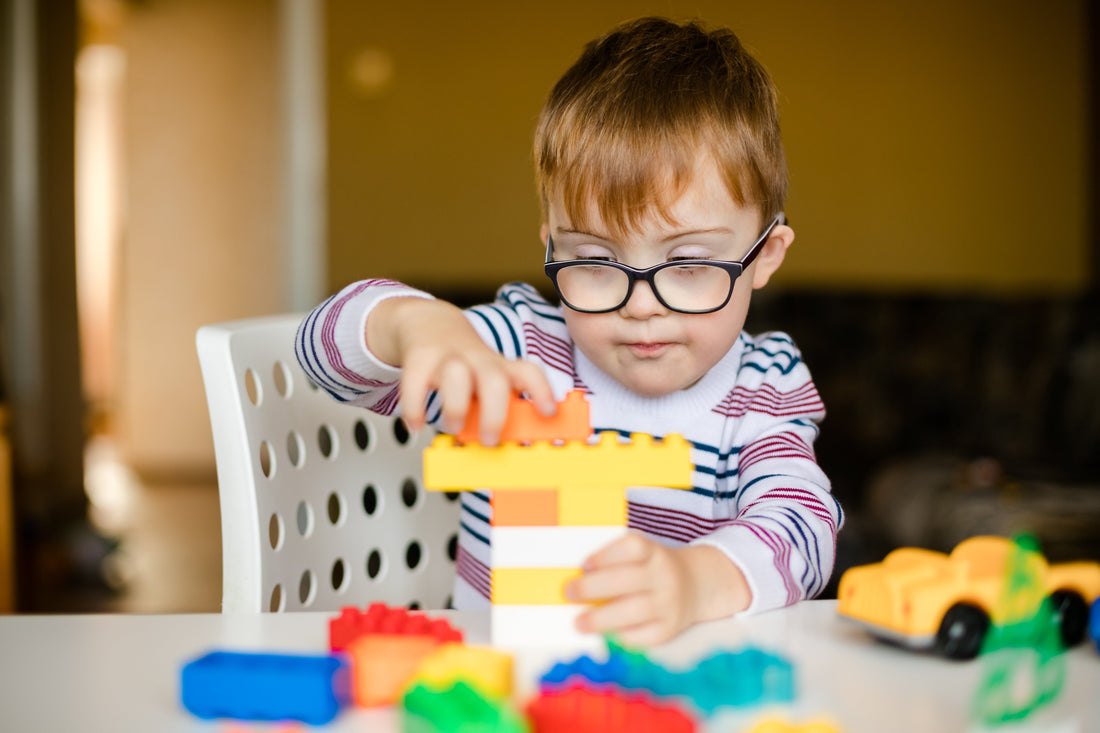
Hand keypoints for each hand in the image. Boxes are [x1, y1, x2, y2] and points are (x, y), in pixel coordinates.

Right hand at [367, 297, 554, 444]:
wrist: (429, 324)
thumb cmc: (463, 363)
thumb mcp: (486, 378)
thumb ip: (496, 406)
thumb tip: (509, 445)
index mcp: (499, 367)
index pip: (527, 372)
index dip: (540, 391)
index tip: (548, 412)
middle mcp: (477, 361)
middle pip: (493, 380)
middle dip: (494, 414)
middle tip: (489, 440)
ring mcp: (448, 358)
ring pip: (455, 375)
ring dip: (455, 407)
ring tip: (453, 426)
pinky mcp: (420, 359)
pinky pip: (414, 382)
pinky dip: (414, 408)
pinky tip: (416, 424)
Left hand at [563, 533, 750, 645]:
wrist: (695, 586)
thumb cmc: (651, 569)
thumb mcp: (641, 555)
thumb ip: (613, 563)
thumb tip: (575, 578)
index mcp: (654, 552)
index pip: (633, 548)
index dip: (606, 555)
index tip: (584, 565)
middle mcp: (664, 576)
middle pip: (628, 580)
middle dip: (593, 587)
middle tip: (569, 592)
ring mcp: (669, 605)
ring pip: (634, 611)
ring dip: (601, 618)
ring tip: (578, 623)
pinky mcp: (668, 630)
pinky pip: (641, 636)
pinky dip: (618, 636)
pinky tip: (602, 634)